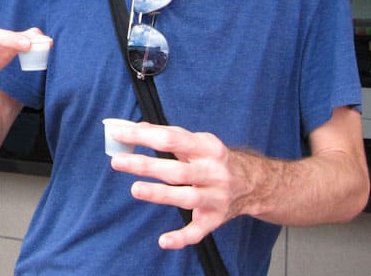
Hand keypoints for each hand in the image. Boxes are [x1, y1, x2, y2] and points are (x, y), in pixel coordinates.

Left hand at [106, 122, 253, 249]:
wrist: (253, 184)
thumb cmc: (215, 160)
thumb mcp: (199, 142)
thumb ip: (169, 136)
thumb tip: (136, 128)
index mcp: (208, 148)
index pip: (172, 139)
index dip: (143, 136)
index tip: (119, 133)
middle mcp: (213, 173)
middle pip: (177, 170)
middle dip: (146, 165)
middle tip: (118, 161)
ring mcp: (215, 198)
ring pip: (186, 198)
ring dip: (160, 194)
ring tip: (135, 189)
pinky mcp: (214, 220)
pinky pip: (197, 231)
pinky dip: (181, 237)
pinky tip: (163, 241)